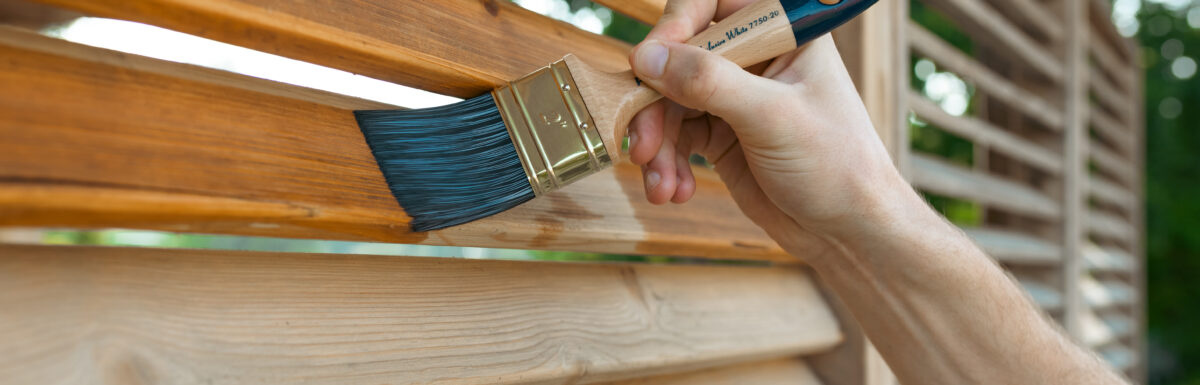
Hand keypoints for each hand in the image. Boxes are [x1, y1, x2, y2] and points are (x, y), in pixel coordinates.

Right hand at [627, 0, 902, 257]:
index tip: (647, 64)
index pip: (712, 5)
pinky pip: (677, 136)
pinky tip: (674, 191)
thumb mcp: (772, 118)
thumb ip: (709, 82)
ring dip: (657, 143)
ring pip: (670, 102)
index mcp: (781, 33)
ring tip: (659, 184)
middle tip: (644, 147)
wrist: (849, 230)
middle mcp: (755, 58)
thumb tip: (646, 58)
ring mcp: (735, 97)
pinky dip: (667, 163)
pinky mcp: (721, 135)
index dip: (674, 27)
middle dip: (656, 105)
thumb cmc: (836, 165)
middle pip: (679, 59)